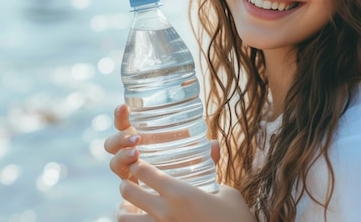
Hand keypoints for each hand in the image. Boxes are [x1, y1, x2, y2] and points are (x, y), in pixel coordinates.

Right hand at [103, 104, 220, 180]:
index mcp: (141, 141)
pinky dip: (125, 183)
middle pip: (112, 144)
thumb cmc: (186, 173)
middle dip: (120, 138)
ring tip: (135, 155)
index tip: (124, 106)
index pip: (125, 125)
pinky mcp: (131, 191)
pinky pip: (122, 187)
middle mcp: (131, 155)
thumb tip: (215, 145)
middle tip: (135, 138)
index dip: (121, 116)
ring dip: (122, 156)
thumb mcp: (196, 161)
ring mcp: (129, 173)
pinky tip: (132, 180)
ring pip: (114, 163)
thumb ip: (204, 155)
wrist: (181, 203)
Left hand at [117, 161, 254, 221]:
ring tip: (131, 204)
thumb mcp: (228, 192)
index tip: (138, 160)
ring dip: (124, 208)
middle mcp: (164, 211)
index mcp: (179, 192)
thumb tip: (212, 146)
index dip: (137, 163)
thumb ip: (214, 170)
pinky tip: (142, 219)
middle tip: (133, 180)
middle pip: (127, 190)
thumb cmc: (236, 219)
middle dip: (127, 182)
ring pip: (124, 217)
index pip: (144, 171)